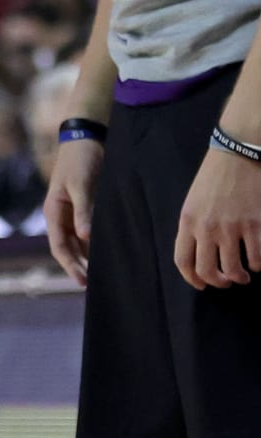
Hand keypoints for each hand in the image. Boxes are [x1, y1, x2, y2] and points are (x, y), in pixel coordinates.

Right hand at [44, 136, 102, 286]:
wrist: (86, 135)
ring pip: (76, 241)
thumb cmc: (82, 158)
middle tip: (89, 284)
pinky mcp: (83, 205)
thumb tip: (85, 237)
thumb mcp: (82, 184)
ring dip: (85, 256)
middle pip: (66, 248)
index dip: (70, 265)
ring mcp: (71, 211)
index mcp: (54, 213)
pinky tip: (104, 250)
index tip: (82, 280)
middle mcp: (60, 216)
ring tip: (99, 272)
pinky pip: (86, 230)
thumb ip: (84, 211)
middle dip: (76, 265)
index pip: (60, 246)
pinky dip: (93, 242)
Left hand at [175, 146, 260, 289]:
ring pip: (232, 268)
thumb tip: (199, 252)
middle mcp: (207, 229)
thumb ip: (193, 227)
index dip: (192, 279)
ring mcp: (231, 227)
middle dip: (218, 282)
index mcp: (188, 223)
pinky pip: (256, 255)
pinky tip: (258, 264)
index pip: (183, 262)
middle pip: (208, 270)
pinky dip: (258, 264)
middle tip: (226, 283)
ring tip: (244, 277)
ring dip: (239, 277)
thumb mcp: (193, 202)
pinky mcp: (255, 223)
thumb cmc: (215, 175)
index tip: (202, 285)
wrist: (239, 152)